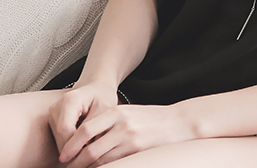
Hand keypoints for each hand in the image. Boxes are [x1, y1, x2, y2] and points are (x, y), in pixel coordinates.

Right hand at [48, 81, 118, 156]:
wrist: (96, 88)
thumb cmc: (102, 97)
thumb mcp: (104, 109)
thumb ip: (94, 126)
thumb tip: (86, 149)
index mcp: (69, 100)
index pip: (65, 129)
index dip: (75, 144)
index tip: (88, 149)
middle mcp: (56, 107)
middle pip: (60, 137)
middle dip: (75, 147)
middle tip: (91, 149)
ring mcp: (52, 115)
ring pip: (58, 141)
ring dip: (73, 146)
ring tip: (89, 142)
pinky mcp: (52, 122)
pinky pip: (59, 139)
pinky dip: (71, 143)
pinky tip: (83, 140)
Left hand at [58, 103, 189, 166]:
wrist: (176, 122)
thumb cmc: (149, 119)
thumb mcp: (127, 114)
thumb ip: (108, 123)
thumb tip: (83, 141)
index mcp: (116, 111)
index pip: (85, 130)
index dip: (71, 145)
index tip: (63, 156)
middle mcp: (121, 123)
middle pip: (89, 147)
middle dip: (75, 162)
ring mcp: (129, 138)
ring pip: (99, 159)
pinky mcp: (136, 149)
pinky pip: (113, 163)